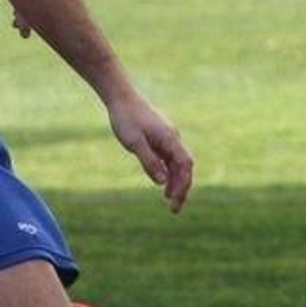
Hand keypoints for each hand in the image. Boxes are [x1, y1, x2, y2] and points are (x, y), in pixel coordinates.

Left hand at [107, 93, 193, 213]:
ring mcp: (167, 137)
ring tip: (168, 200)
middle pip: (184, 167)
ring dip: (175, 181)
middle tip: (174, 209)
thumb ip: (149, 162)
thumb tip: (162, 183)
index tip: (174, 202)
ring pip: (177, 163)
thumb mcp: (134, 143)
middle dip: (182, 188)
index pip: (185, 166)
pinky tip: (162, 182)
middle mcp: (173, 138)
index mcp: (170, 139)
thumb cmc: (126, 119)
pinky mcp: (159, 137)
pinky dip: (168, 171)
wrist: (121, 97)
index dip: (183, 185)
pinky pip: (169, 158)